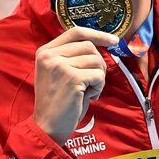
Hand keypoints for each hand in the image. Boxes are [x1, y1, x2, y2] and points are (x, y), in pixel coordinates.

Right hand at [34, 26, 118, 143]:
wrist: (47, 126)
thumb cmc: (58, 102)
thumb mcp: (58, 73)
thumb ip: (71, 56)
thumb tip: (101, 44)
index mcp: (45, 52)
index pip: (75, 32)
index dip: (97, 34)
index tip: (113, 40)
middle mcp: (50, 55)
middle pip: (89, 46)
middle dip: (99, 63)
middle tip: (93, 82)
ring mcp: (59, 65)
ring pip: (96, 60)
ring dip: (99, 77)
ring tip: (88, 90)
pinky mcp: (71, 78)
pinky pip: (98, 75)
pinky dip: (99, 86)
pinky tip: (89, 96)